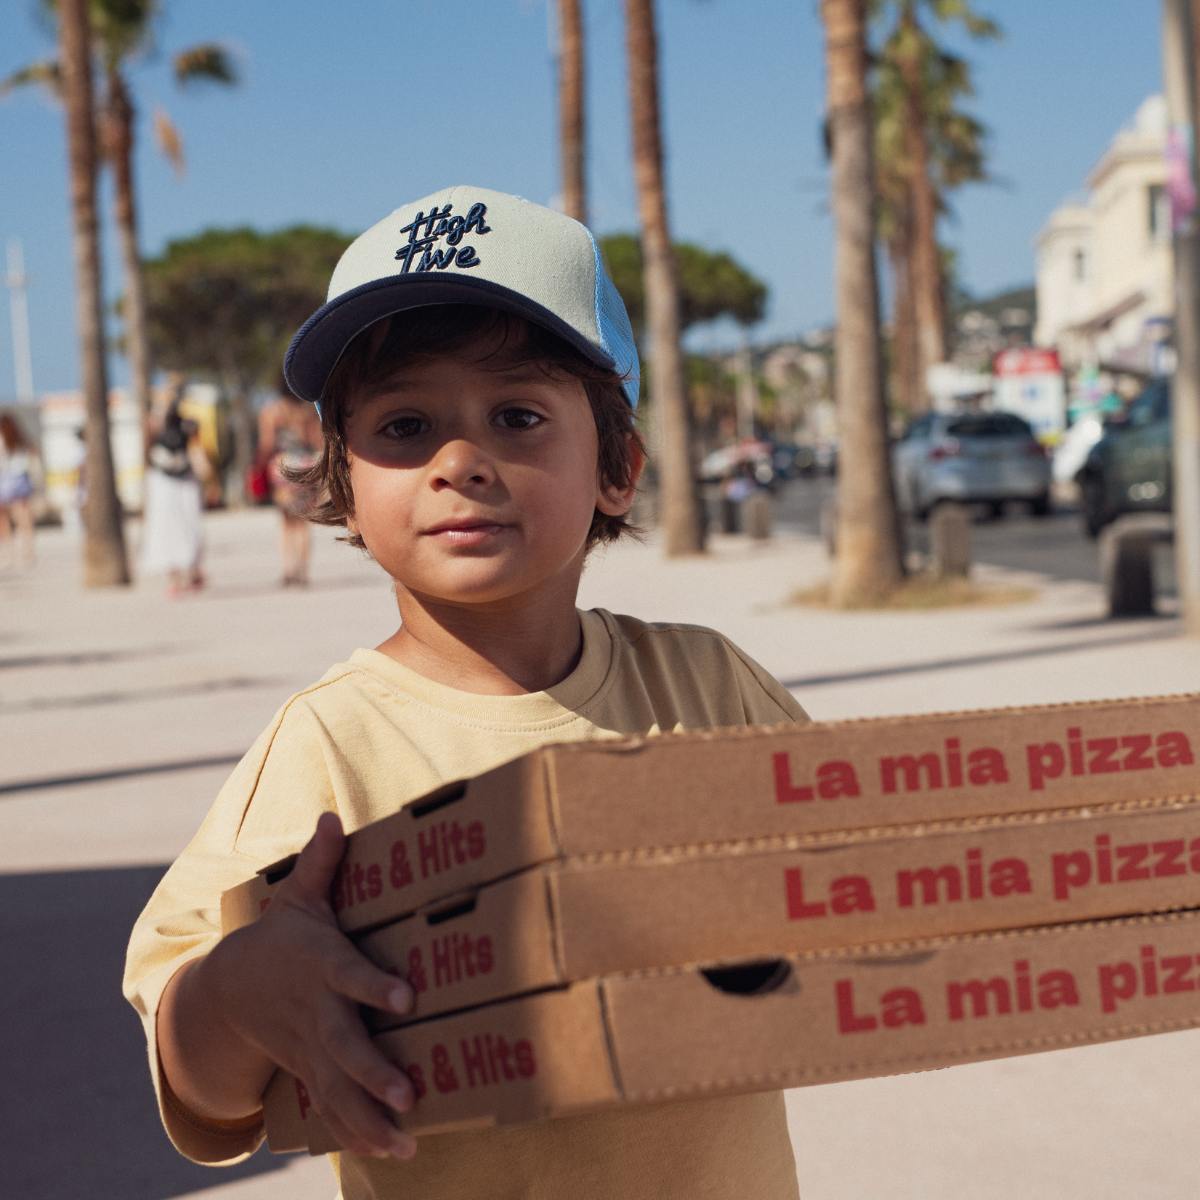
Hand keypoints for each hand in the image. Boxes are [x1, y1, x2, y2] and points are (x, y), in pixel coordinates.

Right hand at [205, 812, 418, 1158]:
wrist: (226, 992)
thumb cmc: (280, 939)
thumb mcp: (298, 899)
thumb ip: (321, 862)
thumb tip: (331, 816)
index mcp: (322, 965)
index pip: (350, 975)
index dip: (375, 986)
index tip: (408, 996)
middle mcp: (317, 1012)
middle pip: (345, 1046)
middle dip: (375, 1073)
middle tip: (409, 1093)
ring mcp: (310, 1048)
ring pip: (338, 1090)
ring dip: (371, 1119)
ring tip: (407, 1142)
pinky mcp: (309, 1071)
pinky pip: (332, 1109)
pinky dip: (357, 1133)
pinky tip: (391, 1151)